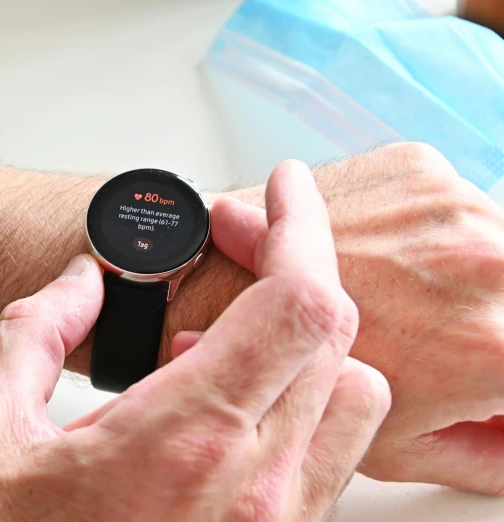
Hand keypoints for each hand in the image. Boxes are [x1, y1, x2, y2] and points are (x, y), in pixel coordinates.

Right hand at [0, 162, 389, 521]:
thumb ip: (32, 330)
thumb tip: (80, 281)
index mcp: (187, 440)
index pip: (299, 303)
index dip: (300, 227)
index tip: (280, 191)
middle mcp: (256, 486)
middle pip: (334, 334)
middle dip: (291, 267)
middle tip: (235, 249)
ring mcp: (279, 521)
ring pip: (352, 393)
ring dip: (301, 344)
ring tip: (219, 350)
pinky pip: (331, 449)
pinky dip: (298, 402)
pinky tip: (223, 409)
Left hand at [174, 143, 503, 494]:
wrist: (206, 283)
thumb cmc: (288, 370)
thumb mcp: (402, 448)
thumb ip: (483, 454)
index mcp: (490, 345)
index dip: (495, 370)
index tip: (471, 361)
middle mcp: (486, 264)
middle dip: (478, 311)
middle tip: (423, 324)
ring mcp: (450, 205)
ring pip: (482, 238)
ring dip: (450, 264)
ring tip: (390, 286)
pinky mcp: (414, 164)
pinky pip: (443, 197)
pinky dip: (418, 223)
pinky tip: (372, 249)